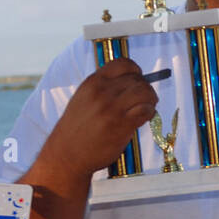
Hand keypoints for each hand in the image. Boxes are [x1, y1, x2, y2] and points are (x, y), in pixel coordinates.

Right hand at [44, 58, 158, 177]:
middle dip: (146, 88)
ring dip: (151, 99)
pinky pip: (146, 111)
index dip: (135, 71)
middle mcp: (103, 92)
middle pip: (137, 80)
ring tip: (148, 107)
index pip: (123, 63)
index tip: (138, 79)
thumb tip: (129, 82)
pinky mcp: (122, 125)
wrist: (67, 154)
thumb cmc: (75, 129)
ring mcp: (112, 108)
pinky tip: (145, 117)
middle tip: (145, 99)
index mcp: (92, 82)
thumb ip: (102, 89)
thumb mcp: (82, 99)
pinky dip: (150, 113)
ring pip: (145, 92)